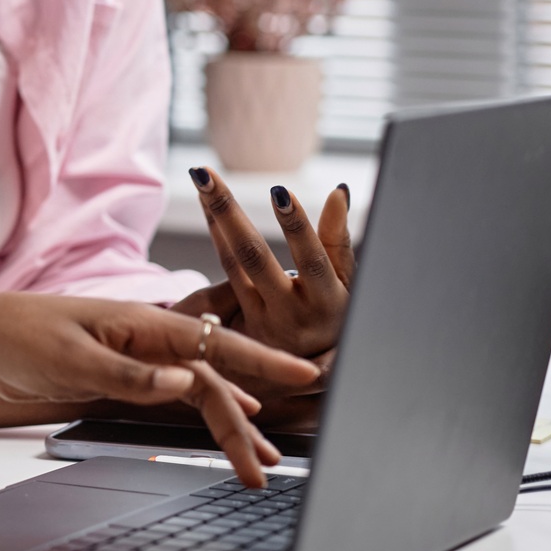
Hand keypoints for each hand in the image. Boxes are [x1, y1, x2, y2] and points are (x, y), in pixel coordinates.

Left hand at [0, 293, 319, 486]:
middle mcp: (150, 337)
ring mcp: (141, 355)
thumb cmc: (20, 336)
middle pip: (213, 379)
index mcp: (142, 324)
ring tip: (261, 463)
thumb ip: (129, 375)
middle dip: (243, 424)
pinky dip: (207, 413)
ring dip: (231, 425)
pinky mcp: (128, 372)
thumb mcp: (71, 359)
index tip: (305, 374)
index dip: (261, 361)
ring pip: (201, 390)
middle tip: (266, 469)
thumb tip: (187, 382)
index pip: (214, 344)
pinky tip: (233, 428)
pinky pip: (179, 393)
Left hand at [178, 167, 354, 359]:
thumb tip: (339, 191)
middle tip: (207, 176)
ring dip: (217, 217)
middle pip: (255, 257)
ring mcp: (263, 317)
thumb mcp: (347, 283)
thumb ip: (338, 239)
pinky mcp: (241, 319)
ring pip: (235, 261)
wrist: (310, 373)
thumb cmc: (336, 314)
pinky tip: (207, 205)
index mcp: (329, 300)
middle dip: (230, 213)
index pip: (311, 260)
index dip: (298, 228)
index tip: (280, 192)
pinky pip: (227, 269)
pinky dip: (218, 234)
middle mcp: (292, 310)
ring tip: (203, 178)